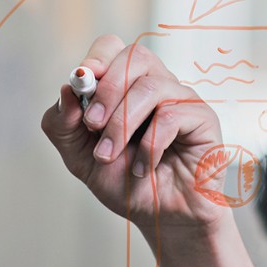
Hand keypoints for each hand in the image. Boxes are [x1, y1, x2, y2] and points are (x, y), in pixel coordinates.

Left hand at [41, 34, 226, 234]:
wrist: (159, 219)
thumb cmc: (125, 184)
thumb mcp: (79, 157)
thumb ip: (63, 125)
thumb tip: (66, 89)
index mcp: (125, 86)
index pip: (112, 47)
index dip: (96, 58)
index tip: (81, 81)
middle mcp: (155, 85)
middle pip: (134, 55)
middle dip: (107, 89)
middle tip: (92, 124)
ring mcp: (181, 99)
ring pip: (151, 86)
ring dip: (122, 123)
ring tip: (109, 156)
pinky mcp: (202, 118)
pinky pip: (171, 116)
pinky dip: (149, 146)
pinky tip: (144, 169)